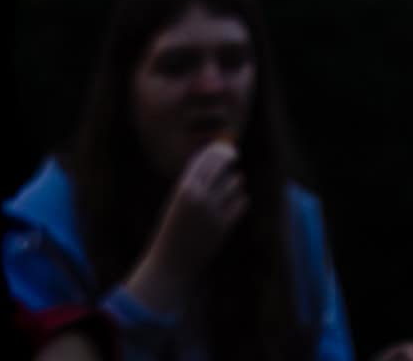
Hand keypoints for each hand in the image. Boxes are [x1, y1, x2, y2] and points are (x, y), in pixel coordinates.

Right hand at [130, 141, 252, 305]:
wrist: (170, 264)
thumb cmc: (172, 231)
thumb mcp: (177, 203)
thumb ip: (193, 183)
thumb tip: (215, 163)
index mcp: (183, 188)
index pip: (204, 158)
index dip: (216, 150)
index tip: (225, 148)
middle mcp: (199, 196)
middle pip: (220, 165)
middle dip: (229, 157)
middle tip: (234, 155)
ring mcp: (212, 211)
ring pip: (235, 183)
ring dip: (235, 182)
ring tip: (231, 186)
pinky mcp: (224, 227)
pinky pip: (242, 203)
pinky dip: (241, 200)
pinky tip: (238, 201)